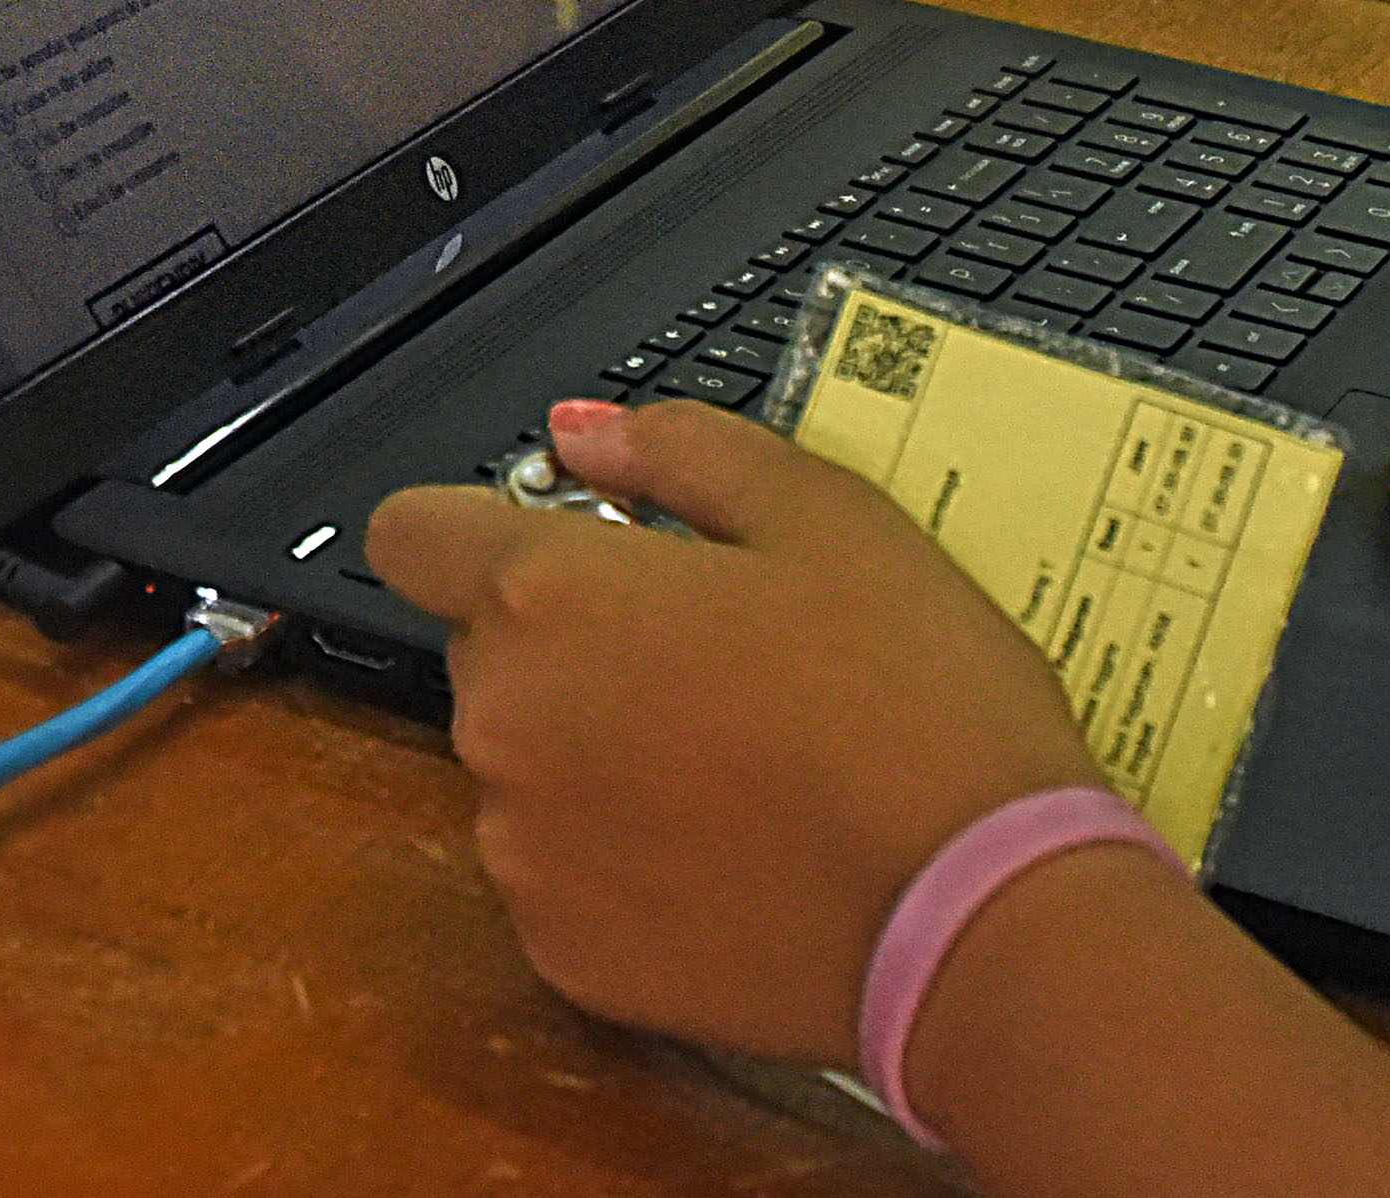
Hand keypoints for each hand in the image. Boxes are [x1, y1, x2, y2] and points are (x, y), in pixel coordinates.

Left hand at [368, 396, 1100, 1061]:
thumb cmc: (915, 705)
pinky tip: (739, 846)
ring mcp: (525, 853)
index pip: (412, 533)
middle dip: (574, 637)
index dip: (481, 522)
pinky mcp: (566, 954)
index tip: (573, 539)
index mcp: (550, 596)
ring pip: (526, 764)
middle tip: (715, 648)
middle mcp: (506, 725)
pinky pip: (563, 873)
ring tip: (744, 758)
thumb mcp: (828, 516)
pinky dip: (624, 856)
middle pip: (489, 650)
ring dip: (596, 749)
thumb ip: (682, 452)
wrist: (977, 921)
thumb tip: (585, 434)